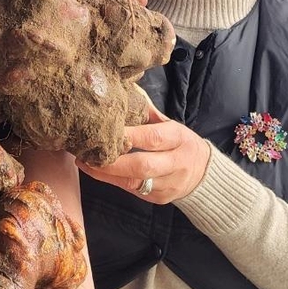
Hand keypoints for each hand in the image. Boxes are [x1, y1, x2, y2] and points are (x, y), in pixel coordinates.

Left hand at [79, 103, 210, 202]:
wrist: (203, 172)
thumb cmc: (178, 142)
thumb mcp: (169, 124)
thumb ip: (146, 112)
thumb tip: (121, 91)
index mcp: (178, 138)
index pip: (153, 137)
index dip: (129, 136)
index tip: (104, 130)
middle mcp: (176, 163)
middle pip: (143, 165)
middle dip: (112, 162)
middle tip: (87, 153)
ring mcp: (169, 184)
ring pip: (135, 183)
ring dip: (107, 174)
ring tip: (84, 163)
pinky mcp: (159, 198)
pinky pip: (133, 191)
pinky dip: (113, 181)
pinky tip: (96, 171)